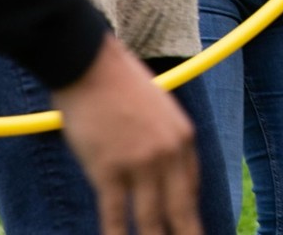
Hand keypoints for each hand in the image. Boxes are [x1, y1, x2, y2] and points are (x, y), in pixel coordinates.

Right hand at [53, 34, 200, 234]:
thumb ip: (164, 141)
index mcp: (183, 137)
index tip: (185, 229)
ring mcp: (140, 163)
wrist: (91, 64)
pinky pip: (116, 216)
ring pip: (151, 221)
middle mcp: (168, 153)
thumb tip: (161, 175)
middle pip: (180, 211)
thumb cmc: (119, 83)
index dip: (187, 217)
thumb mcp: (158, 109)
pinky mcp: (109, 170)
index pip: (191, 189)